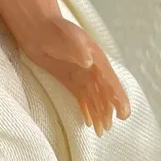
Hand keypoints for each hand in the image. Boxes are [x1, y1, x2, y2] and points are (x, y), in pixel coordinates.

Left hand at [19, 16, 130, 136]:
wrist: (37, 28)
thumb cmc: (54, 29)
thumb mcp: (67, 37)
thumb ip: (78, 49)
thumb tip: (89, 62)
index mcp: (97, 58)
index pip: (111, 81)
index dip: (118, 97)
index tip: (124, 113)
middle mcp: (93, 69)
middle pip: (104, 93)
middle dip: (108, 110)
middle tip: (107, 128)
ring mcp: (82, 76)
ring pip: (94, 98)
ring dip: (99, 114)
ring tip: (100, 131)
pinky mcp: (70, 81)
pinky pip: (82, 98)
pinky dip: (86, 110)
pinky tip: (88, 122)